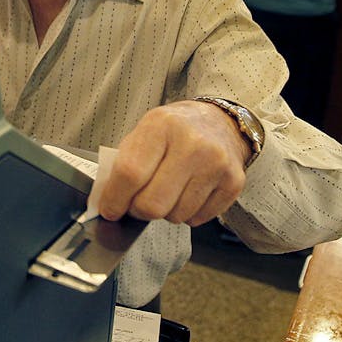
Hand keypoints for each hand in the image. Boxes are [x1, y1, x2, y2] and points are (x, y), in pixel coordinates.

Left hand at [98, 101, 247, 225]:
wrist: (219, 121)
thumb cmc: (174, 130)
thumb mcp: (144, 132)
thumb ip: (124, 165)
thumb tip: (108, 204)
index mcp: (161, 125)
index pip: (130, 173)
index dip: (114, 199)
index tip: (110, 209)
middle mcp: (192, 144)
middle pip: (152, 204)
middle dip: (138, 211)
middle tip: (137, 203)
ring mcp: (216, 164)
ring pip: (175, 216)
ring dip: (164, 212)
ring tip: (168, 191)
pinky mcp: (233, 183)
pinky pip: (197, 220)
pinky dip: (187, 213)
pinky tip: (188, 192)